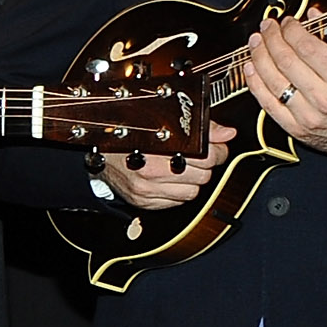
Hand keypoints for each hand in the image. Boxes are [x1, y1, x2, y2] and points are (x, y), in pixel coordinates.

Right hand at [105, 120, 236, 209]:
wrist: (99, 149)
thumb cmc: (131, 133)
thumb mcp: (166, 123)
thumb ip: (202, 128)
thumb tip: (227, 134)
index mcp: (160, 148)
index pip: (208, 157)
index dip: (217, 151)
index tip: (215, 148)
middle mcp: (152, 172)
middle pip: (203, 176)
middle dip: (204, 165)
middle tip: (197, 156)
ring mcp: (147, 190)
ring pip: (193, 192)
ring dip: (191, 181)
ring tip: (180, 167)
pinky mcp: (144, 202)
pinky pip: (176, 203)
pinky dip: (177, 192)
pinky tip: (168, 179)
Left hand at [244, 16, 326, 173]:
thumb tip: (315, 14)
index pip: (307, 47)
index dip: (291, 30)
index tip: (287, 21)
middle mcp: (324, 99)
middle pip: (286, 62)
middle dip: (271, 39)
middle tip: (266, 27)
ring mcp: (307, 116)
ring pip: (272, 81)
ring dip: (258, 57)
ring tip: (255, 42)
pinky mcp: (295, 129)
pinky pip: (267, 103)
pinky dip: (255, 83)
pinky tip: (250, 67)